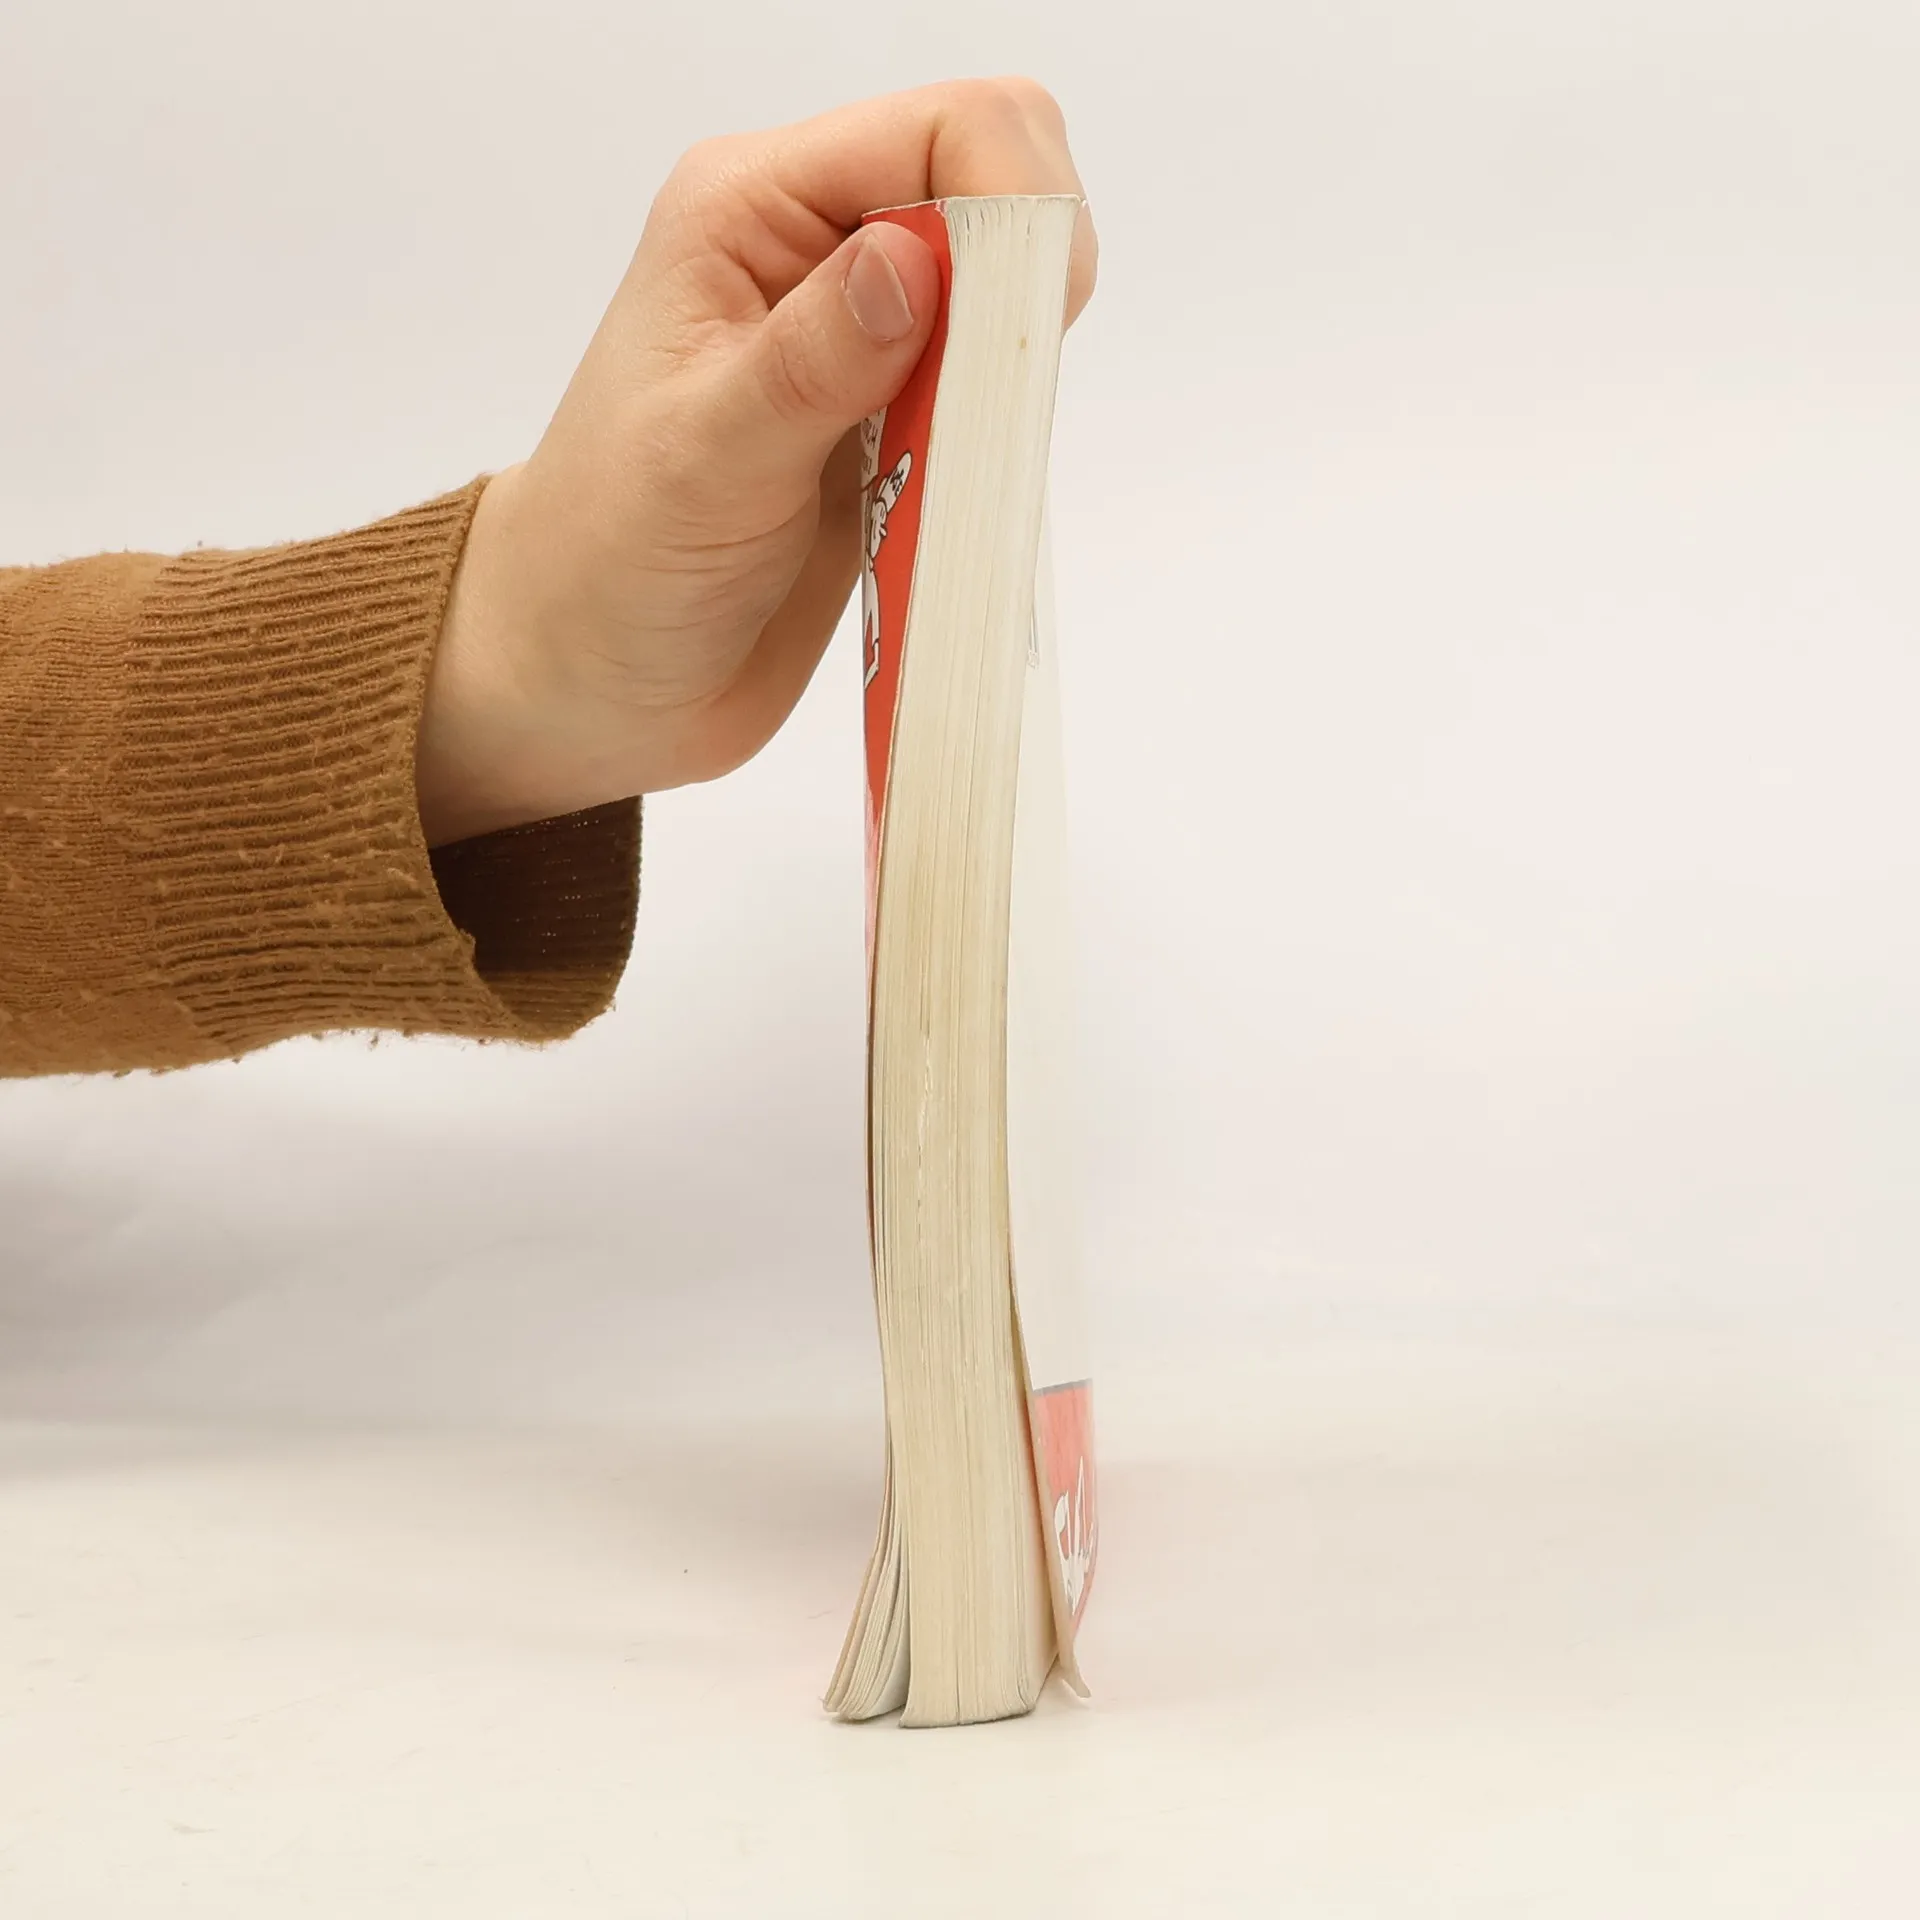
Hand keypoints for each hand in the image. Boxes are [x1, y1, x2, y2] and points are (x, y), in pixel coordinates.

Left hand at [416, 78, 1096, 845]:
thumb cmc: (608, 561)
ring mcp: (863, 338)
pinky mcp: (895, 419)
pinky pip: (997, 388)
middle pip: (999, 186)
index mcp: (751, 211)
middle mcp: (815, 252)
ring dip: (1012, 372)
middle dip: (1026, 283)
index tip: (1013, 329)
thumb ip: (814, 359)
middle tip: (981, 402)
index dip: (1008, 203)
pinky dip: (1003, 433)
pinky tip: (949, 491)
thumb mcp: (704, 461)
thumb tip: (916, 259)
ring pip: (1011, 291)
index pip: (941, 130)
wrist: (594, 673)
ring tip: (946, 462)